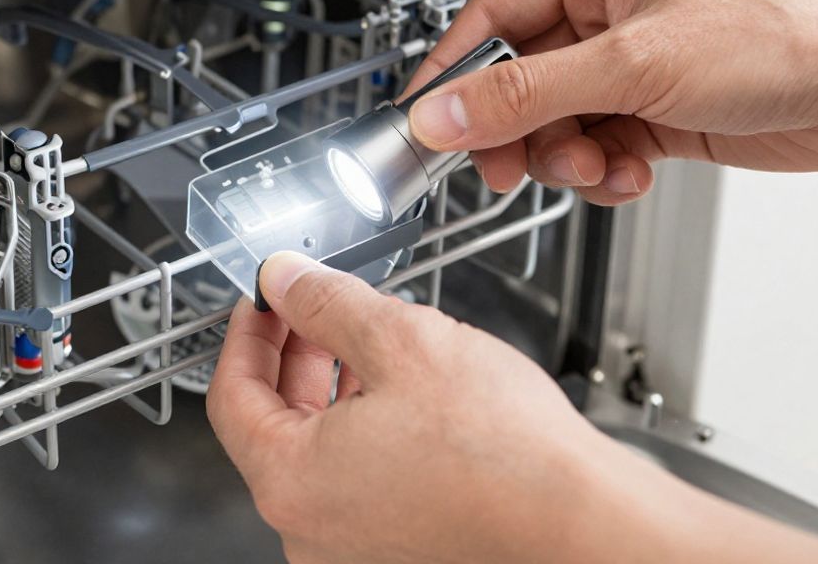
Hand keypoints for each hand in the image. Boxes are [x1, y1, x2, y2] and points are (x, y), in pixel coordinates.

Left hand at [207, 251, 817, 563]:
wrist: (585, 521)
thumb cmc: (504, 453)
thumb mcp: (400, 339)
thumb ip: (326, 303)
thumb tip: (284, 280)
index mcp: (291, 482)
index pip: (232, 396)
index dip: (245, 334)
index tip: (261, 300)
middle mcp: (312, 529)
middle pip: (273, 425)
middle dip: (293, 356)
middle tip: (312, 308)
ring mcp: (355, 550)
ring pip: (318, 453)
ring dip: (331, 390)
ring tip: (368, 339)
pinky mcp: (398, 552)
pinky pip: (358, 482)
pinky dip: (364, 431)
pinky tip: (403, 392)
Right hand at [403, 0, 817, 204]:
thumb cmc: (782, 30)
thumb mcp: (631, 64)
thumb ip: (525, 96)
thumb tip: (444, 114)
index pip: (493, 19)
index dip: (453, 72)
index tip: (423, 122)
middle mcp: (613, 16)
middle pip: (520, 83)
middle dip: (515, 132)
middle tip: (504, 168)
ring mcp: (638, 68)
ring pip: (558, 126)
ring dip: (567, 159)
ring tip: (599, 166)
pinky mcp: (662, 114)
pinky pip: (601, 150)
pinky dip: (607, 172)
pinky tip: (633, 174)